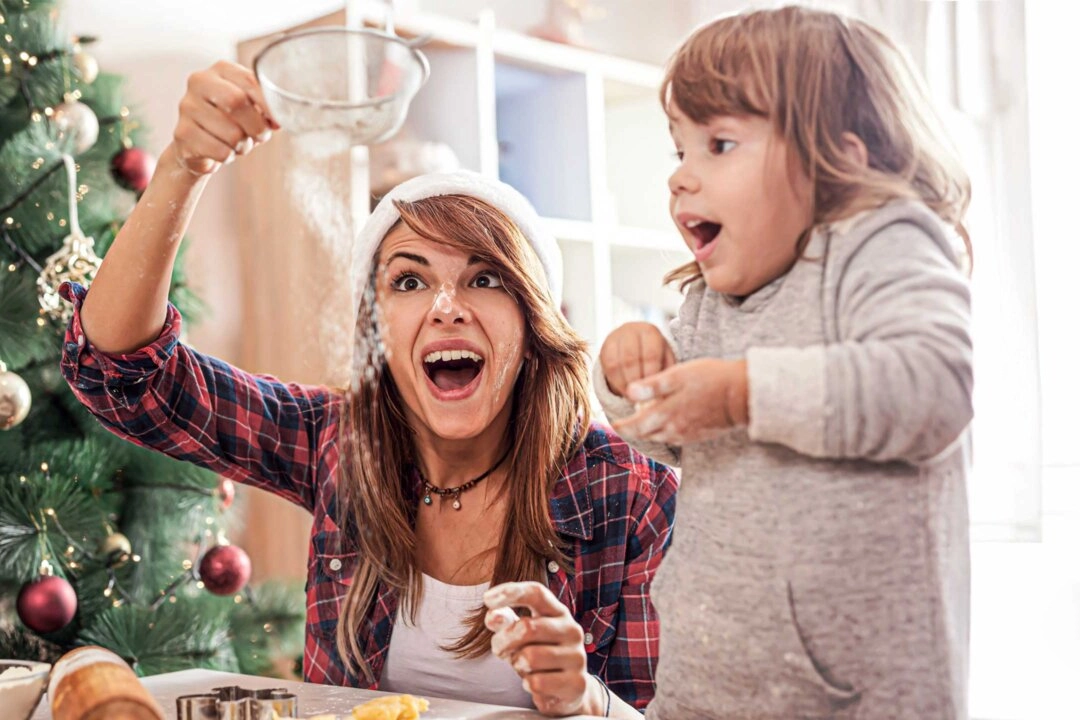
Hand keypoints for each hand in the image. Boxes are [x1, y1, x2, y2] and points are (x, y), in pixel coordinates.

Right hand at [172, 60, 278, 175]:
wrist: (197, 145)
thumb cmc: (231, 122)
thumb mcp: (251, 108)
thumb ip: (266, 106)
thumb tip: (280, 118)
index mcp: (220, 70)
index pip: (249, 81)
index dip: (268, 105)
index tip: (277, 122)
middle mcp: (199, 82)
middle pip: (237, 102)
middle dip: (256, 127)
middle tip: (259, 136)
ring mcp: (187, 106)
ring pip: (231, 133)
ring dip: (244, 146)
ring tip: (238, 144)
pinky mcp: (182, 133)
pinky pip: (220, 151)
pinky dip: (229, 157)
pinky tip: (222, 151)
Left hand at [484, 581, 603, 716]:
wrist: (569, 689)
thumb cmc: (540, 653)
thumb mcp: (519, 634)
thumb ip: (505, 621)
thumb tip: (492, 616)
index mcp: (558, 612)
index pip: (537, 593)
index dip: (511, 592)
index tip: (487, 599)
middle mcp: (571, 630)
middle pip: (527, 627)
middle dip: (503, 641)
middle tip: (499, 649)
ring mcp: (577, 657)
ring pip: (530, 657)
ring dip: (517, 664)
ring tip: (523, 666)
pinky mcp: (577, 683)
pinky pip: (537, 683)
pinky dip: (528, 684)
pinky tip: (535, 683)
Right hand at [599, 322, 676, 397]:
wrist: (639, 342)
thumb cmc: (657, 355)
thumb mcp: (666, 360)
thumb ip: (666, 374)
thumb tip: (662, 395)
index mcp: (650, 332)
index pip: (649, 354)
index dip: (650, 375)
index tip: (652, 391)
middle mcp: (631, 331)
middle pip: (630, 359)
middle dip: (636, 382)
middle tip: (641, 398)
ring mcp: (615, 338)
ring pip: (616, 364)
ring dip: (624, 384)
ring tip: (634, 397)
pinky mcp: (604, 348)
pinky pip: (607, 368)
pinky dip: (616, 383)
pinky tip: (625, 391)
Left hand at [613, 358, 748, 443]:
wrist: (743, 395)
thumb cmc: (710, 379)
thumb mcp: (678, 375)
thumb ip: (652, 385)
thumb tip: (628, 392)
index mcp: (665, 413)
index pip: (636, 426)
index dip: (622, 426)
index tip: (613, 424)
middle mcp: (674, 429)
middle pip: (646, 435)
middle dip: (633, 432)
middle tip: (624, 426)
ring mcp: (687, 434)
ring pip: (660, 438)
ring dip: (648, 434)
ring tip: (642, 426)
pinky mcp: (699, 436)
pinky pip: (675, 439)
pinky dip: (665, 434)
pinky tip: (666, 426)